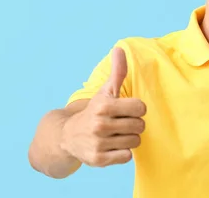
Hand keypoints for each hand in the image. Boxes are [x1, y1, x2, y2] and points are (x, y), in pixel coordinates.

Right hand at [60, 46, 145, 166]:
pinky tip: (112, 146)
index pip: (141, 108)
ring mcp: (99, 143)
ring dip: (129, 139)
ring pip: (135, 141)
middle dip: (133, 125)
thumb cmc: (94, 111)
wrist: (67, 136)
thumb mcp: (105, 91)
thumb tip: (120, 48)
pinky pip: (127, 157)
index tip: (126, 110)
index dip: (136, 109)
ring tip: (116, 135)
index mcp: (104, 105)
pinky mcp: (99, 160)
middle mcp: (100, 124)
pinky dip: (123, 153)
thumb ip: (117, 71)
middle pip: (139, 126)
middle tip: (120, 124)